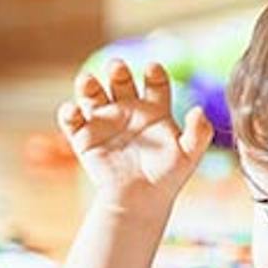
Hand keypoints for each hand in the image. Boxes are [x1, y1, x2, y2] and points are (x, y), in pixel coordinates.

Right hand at [59, 59, 210, 208]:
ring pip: (92, 95)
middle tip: (117, 67)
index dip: (154, 73)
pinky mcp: (84, 137)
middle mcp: (128, 110)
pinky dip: (68, 113)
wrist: (142, 200)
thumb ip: (199, 133)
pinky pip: (72, 121)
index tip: (152, 68)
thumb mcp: (189, 155)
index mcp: (154, 110)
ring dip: (88, 85)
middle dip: (118, 71)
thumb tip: (199, 110)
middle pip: (120, 81)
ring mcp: (105, 121)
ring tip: (88, 81)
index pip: (155, 82)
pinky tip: (73, 110)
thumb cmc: (168, 177)